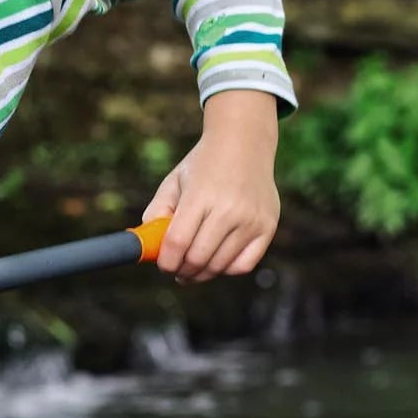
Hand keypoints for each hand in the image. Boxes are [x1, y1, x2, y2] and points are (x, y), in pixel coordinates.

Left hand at [142, 90, 279, 280]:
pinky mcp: (267, 227)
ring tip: (191, 269)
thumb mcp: (173, 182)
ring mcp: (252, 219)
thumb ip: (156, 213)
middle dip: (181, 271)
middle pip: (198, 259)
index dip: (166, 261)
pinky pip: (243, 265)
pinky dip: (226, 270)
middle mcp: (230, 209)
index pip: (177, 243)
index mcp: (201, 196)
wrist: (244, 143)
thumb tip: (150, 248)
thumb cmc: (203, 166)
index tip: (163, 265)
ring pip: (219, 266)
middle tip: (175, 270)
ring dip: (201, 274)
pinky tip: (215, 262)